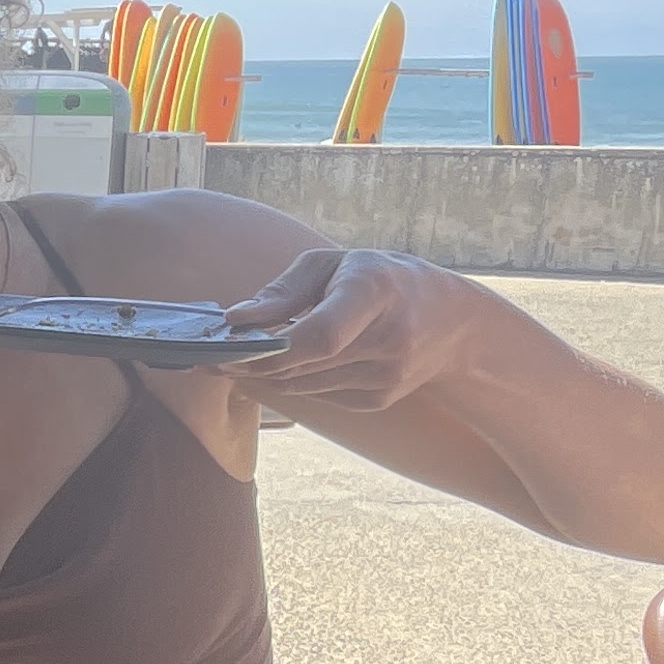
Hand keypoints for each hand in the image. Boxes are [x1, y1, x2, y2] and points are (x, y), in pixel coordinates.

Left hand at [222, 248, 471, 412]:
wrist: (451, 322)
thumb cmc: (381, 279)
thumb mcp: (335, 264)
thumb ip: (284, 291)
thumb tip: (236, 318)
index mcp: (376, 291)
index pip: (322, 334)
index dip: (274, 347)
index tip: (232, 344)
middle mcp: (388, 338)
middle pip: (306, 364)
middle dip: (252, 363)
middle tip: (211, 357)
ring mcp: (388, 375)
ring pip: (306, 385)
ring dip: (265, 376)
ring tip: (233, 362)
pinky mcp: (381, 399)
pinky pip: (320, 395)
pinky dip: (294, 382)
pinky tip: (278, 369)